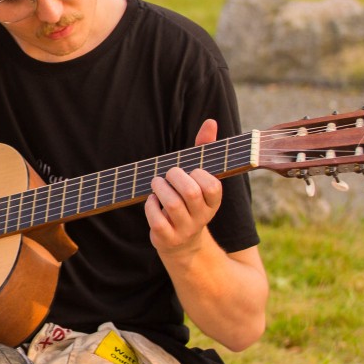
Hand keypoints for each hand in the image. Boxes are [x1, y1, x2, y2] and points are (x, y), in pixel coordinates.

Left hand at [146, 120, 223, 256]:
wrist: (182, 242)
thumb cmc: (188, 200)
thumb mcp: (197, 177)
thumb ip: (204, 150)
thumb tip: (211, 122)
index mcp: (213, 201)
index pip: (212, 186)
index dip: (198, 174)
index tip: (189, 171)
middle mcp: (203, 217)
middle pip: (191, 193)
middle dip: (174, 177)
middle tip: (167, 174)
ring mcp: (186, 229)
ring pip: (173, 205)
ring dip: (160, 188)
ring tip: (156, 183)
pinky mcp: (168, 238)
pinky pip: (158, 221)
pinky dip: (151, 206)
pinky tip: (152, 200)